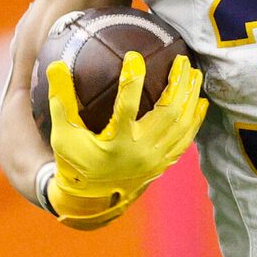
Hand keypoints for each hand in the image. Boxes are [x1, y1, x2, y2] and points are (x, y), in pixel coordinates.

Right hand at [45, 49, 203, 228]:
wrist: (91, 200)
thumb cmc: (74, 163)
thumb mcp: (63, 133)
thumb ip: (60, 99)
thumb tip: (55, 64)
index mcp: (116, 143)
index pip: (128, 106)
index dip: (132, 80)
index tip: (135, 56)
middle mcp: (140, 151)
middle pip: (168, 113)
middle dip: (177, 84)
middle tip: (181, 59)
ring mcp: (155, 159)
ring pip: (181, 124)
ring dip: (190, 97)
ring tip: (194, 73)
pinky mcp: (162, 164)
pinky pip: (185, 140)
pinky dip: (195, 120)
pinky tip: (200, 102)